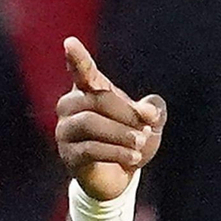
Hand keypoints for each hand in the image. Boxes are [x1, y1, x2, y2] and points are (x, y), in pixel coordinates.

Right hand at [55, 38, 165, 202]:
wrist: (119, 177)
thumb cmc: (129, 141)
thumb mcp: (148, 124)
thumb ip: (153, 110)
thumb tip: (149, 111)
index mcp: (88, 90)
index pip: (83, 71)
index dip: (78, 58)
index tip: (70, 43)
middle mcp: (70, 106)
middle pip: (96, 99)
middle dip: (125, 113)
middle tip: (146, 129)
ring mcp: (66, 131)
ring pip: (90, 123)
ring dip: (120, 133)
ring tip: (140, 144)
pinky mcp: (69, 155)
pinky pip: (90, 149)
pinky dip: (116, 152)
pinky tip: (134, 158)